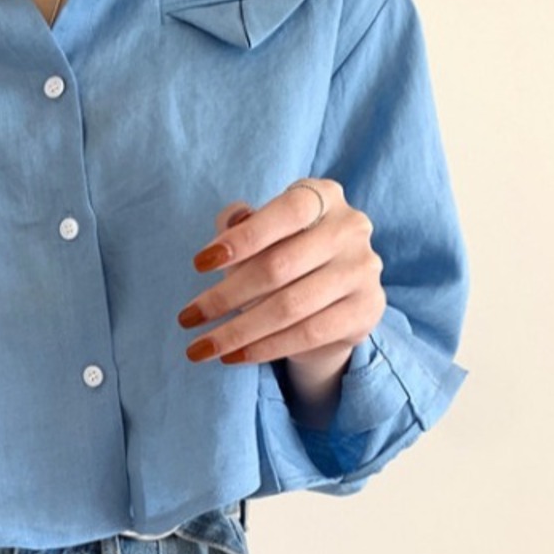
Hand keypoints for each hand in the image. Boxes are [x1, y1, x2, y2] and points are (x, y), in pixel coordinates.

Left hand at [176, 179, 384, 371]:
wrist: (331, 300)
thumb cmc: (285, 255)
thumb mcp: (260, 235)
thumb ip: (239, 225)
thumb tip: (230, 221)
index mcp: (324, 197)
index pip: (284, 213)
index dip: (241, 239)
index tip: (199, 264)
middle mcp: (350, 229)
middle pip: (279, 267)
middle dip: (225, 297)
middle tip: (187, 318)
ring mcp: (362, 270)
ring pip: (290, 307)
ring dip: (237, 331)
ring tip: (200, 347)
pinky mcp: (367, 310)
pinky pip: (307, 334)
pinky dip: (264, 348)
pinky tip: (234, 356)